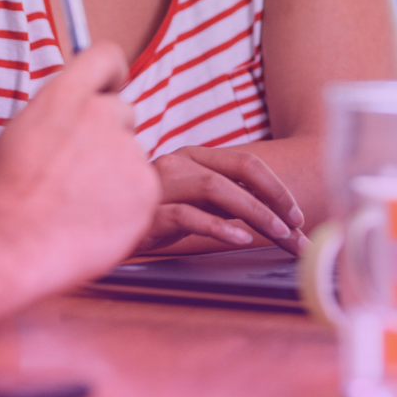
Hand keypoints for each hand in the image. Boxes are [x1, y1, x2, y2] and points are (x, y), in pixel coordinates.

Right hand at [0, 44, 159, 286]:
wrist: (13, 244)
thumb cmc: (8, 193)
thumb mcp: (23, 130)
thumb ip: (59, 111)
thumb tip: (81, 106)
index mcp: (64, 96)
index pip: (105, 56)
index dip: (112, 72)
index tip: (112, 86)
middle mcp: (100, 114)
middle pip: (123, 113)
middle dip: (109, 136)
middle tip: (78, 171)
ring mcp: (126, 150)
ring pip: (131, 156)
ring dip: (115, 174)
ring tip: (78, 203)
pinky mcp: (146, 187)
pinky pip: (142, 189)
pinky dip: (126, 204)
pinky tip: (94, 219)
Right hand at [137, 146, 306, 255]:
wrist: (98, 227)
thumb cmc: (151, 219)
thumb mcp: (193, 205)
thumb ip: (223, 202)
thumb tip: (271, 215)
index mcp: (191, 157)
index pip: (245, 162)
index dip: (276, 187)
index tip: (297, 216)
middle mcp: (177, 163)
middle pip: (237, 171)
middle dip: (274, 199)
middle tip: (296, 229)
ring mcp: (160, 184)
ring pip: (216, 188)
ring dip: (254, 212)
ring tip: (277, 235)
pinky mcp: (146, 211)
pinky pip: (186, 214)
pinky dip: (217, 226)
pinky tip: (239, 239)